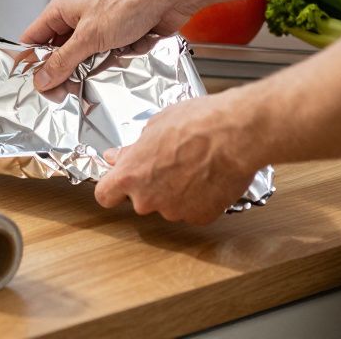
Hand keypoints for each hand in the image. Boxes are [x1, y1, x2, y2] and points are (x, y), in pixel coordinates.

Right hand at [22, 0, 197, 90]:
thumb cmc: (130, 2)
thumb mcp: (90, 37)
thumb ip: (63, 60)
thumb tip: (42, 79)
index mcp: (62, 9)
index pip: (33, 38)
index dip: (29, 61)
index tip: (31, 85)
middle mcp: (77, 17)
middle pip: (56, 51)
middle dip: (59, 72)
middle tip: (60, 94)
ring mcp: (97, 27)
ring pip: (80, 57)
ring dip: (83, 71)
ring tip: (83, 87)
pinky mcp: (116, 36)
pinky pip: (101, 57)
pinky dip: (103, 67)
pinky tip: (106, 75)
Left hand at [93, 90, 260, 224]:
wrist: (236, 134)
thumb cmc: (197, 123)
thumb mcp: (156, 125)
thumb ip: (133, 149)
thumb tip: (118, 156)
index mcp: (131, 174)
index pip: (104, 195)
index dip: (112, 188)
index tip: (119, 182)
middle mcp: (148, 199)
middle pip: (141, 200)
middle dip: (151, 185)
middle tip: (170, 162)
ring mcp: (175, 211)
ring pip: (169, 205)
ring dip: (177, 192)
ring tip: (195, 165)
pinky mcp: (201, 217)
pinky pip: (194, 210)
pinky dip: (200, 199)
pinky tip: (209, 177)